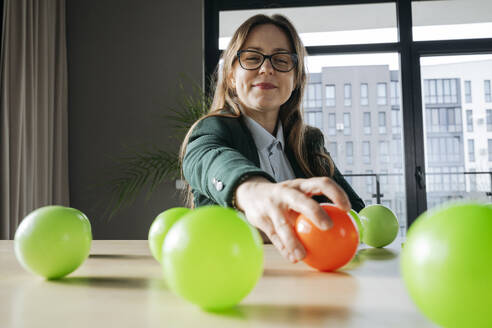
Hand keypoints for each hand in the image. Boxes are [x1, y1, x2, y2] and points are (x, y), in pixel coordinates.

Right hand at [234, 176, 350, 262]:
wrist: (251, 193)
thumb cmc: (284, 198)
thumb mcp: (298, 196)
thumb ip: (315, 209)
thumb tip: (343, 229)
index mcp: (300, 185)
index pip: (321, 183)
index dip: (336, 193)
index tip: (347, 208)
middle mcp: (286, 192)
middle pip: (301, 201)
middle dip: (315, 212)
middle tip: (329, 227)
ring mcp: (271, 205)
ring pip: (283, 224)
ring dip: (293, 240)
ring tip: (302, 255)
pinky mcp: (260, 218)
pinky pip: (273, 236)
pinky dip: (283, 248)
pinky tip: (292, 258)